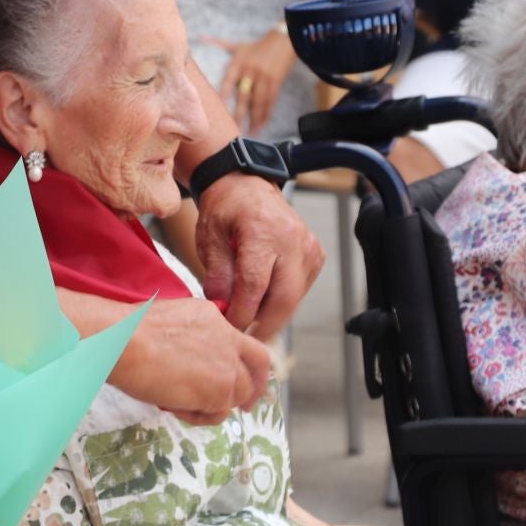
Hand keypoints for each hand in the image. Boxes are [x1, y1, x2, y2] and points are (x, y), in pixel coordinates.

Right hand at [110, 296, 272, 423]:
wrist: (126, 343)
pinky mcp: (218, 392)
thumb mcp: (172, 319)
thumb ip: (193, 334)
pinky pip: (218, 414)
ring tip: (182, 403)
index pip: (249, 345)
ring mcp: (227, 368)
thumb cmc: (132, 331)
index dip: (251, 367)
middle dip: (248, 392)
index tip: (245, 380)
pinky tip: (177, 408)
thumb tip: (189, 354)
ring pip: (237, 396)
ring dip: (215, 405)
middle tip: (236, 406)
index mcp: (216, 319)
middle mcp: (229, 342)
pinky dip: (200, 417)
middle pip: (254, 373)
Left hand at [195, 174, 323, 338]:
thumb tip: (223, 310)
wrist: (248, 186)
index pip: (255, 285)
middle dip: (263, 325)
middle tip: (245, 339)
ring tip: (249, 317)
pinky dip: (282, 300)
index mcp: (263, 231)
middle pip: (284, 298)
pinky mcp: (316, 256)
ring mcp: (309, 248)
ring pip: (294, 298)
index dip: (241, 313)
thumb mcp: (210, 238)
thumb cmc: (226, 210)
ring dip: (272, 314)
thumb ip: (217, 276)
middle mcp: (293, 239)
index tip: (228, 328)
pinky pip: (300, 289)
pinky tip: (264, 299)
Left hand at [210, 30, 298, 133]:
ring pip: (258, 101)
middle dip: (239, 113)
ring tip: (250, 132)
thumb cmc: (256, 46)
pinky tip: (262, 124)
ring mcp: (264, 76)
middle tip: (234, 129)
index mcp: (238, 62)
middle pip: (243, 95)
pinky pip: (270, 100)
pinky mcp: (275, 81)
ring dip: (254, 118)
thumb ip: (219, 43)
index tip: (218, 109)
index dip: (223, 94)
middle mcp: (250, 70)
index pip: (228, 81)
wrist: (283, 39)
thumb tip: (200, 37)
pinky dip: (266, 113)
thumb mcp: (238, 46)